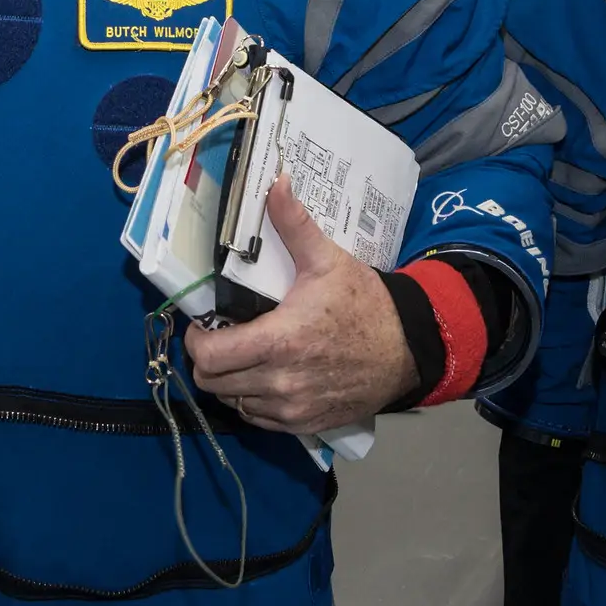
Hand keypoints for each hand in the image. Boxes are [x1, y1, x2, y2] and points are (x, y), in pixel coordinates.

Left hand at [184, 176, 417, 433]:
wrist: (408, 350)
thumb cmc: (365, 305)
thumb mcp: (328, 260)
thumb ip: (294, 224)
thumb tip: (276, 181)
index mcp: (279, 341)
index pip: (208, 357)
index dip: (197, 339)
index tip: (205, 323)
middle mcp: (280, 382)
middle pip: (213, 384)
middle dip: (209, 360)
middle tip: (222, 337)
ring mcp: (291, 408)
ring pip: (233, 402)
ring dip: (231, 380)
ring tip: (244, 355)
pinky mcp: (304, 424)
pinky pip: (258, 418)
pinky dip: (253, 400)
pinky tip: (266, 376)